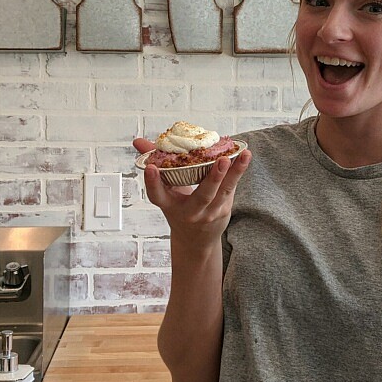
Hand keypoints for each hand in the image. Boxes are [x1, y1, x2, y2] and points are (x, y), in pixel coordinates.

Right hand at [134, 137, 251, 255]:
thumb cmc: (178, 207)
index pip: (157, 194)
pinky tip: (244, 157)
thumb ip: (157, 164)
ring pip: (224, 191)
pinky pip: (231, 188)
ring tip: (243, 155)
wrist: (195, 240)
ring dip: (235, 172)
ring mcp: (209, 213)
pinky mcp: (224, 210)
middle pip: (202, 196)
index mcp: (169, 205)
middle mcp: (190, 211)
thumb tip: (137, 141)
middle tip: (221, 160)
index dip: (152, 182)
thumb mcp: (165, 191)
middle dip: (213, 178)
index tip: (150, 168)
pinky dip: (238, 172)